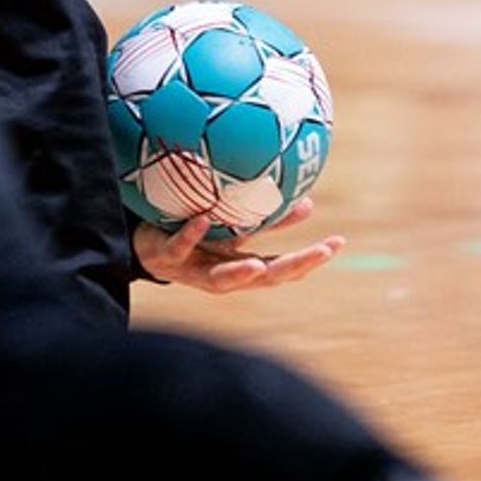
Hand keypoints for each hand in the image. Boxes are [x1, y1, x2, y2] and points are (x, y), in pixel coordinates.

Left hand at [133, 199, 343, 293]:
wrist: (142, 245)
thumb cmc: (195, 236)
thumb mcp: (234, 227)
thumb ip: (267, 219)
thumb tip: (310, 201)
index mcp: (243, 268)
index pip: (284, 269)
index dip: (311, 259)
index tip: (337, 243)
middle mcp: (223, 276)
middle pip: (263, 279)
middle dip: (292, 268)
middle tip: (320, 252)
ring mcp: (194, 271)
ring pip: (220, 279)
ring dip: (239, 273)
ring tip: (259, 265)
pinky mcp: (166, 259)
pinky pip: (179, 248)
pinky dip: (191, 235)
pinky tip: (203, 219)